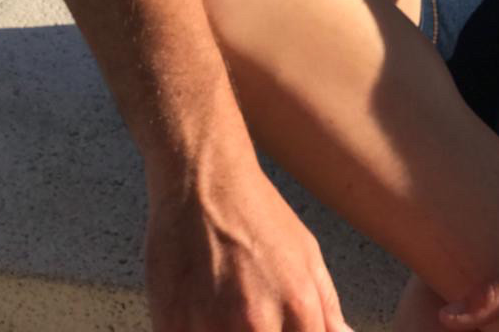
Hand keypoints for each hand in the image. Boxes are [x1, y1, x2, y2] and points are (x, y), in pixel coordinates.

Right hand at [144, 163, 348, 330]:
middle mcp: (256, 323)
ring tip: (227, 316)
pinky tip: (203, 318)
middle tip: (254, 324)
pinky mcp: (171, 325)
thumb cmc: (257, 215)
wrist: (203, 181)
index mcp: (297, 307)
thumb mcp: (307, 254)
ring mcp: (210, 327)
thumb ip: (326, 309)